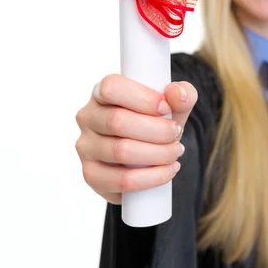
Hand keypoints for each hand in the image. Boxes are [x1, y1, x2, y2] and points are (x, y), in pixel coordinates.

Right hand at [75, 75, 197, 203]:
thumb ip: (182, 94)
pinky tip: (168, 170)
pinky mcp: (91, 175)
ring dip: (158, 153)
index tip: (165, 108)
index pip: (111, 87)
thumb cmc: (155, 121)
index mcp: (102, 92)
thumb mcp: (172, 104)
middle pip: (117, 121)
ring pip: (121, 151)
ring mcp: (85, 147)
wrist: (146, 153)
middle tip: (176, 134)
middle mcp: (87, 117)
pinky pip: (122, 180)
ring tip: (176, 151)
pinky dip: (152, 177)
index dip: (142, 98)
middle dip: (156, 130)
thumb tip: (177, 94)